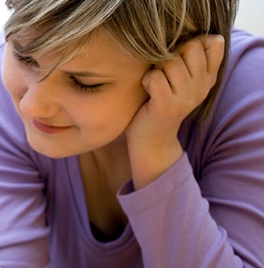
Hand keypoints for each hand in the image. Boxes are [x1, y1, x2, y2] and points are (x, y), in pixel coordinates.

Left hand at [126, 35, 224, 188]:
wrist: (152, 139)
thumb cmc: (161, 101)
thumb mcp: (183, 79)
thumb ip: (190, 58)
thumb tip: (191, 34)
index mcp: (208, 77)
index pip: (215, 43)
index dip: (193, 42)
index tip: (180, 57)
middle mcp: (202, 87)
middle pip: (190, 47)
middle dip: (171, 54)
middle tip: (163, 72)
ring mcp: (186, 97)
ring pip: (170, 62)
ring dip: (156, 69)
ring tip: (154, 84)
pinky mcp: (167, 106)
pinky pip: (155, 77)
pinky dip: (146, 81)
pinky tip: (147, 90)